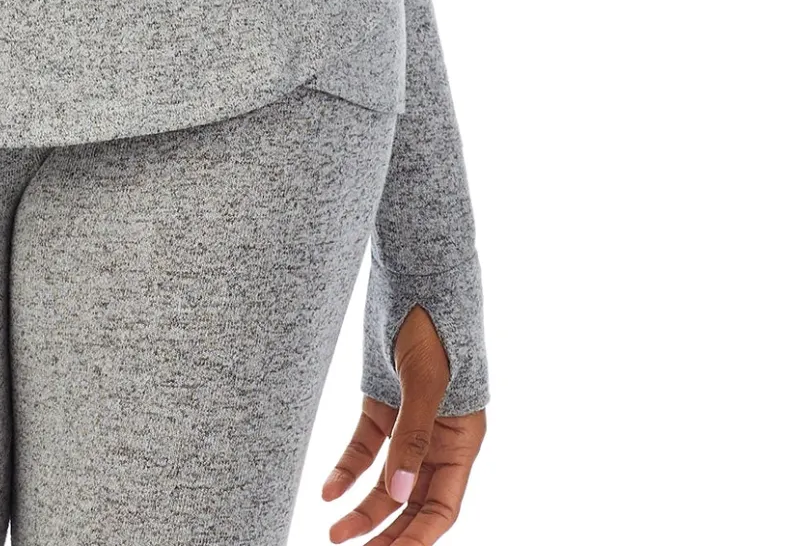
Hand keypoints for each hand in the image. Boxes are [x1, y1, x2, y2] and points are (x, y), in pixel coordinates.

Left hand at [319, 303, 485, 540]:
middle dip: (388, 532)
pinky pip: (365, 447)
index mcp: (464, 439)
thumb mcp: (426, 380)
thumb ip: (414, 437)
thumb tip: (400, 494)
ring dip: (364, 509)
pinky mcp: (382, 404)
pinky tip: (328, 491)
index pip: (444, 505)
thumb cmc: (432, 322)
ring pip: (387, 481)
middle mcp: (439, 438)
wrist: (412, 273)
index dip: (419, 537)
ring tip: (335, 533)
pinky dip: (348, 469)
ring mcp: (409, 422)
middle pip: (414, 501)